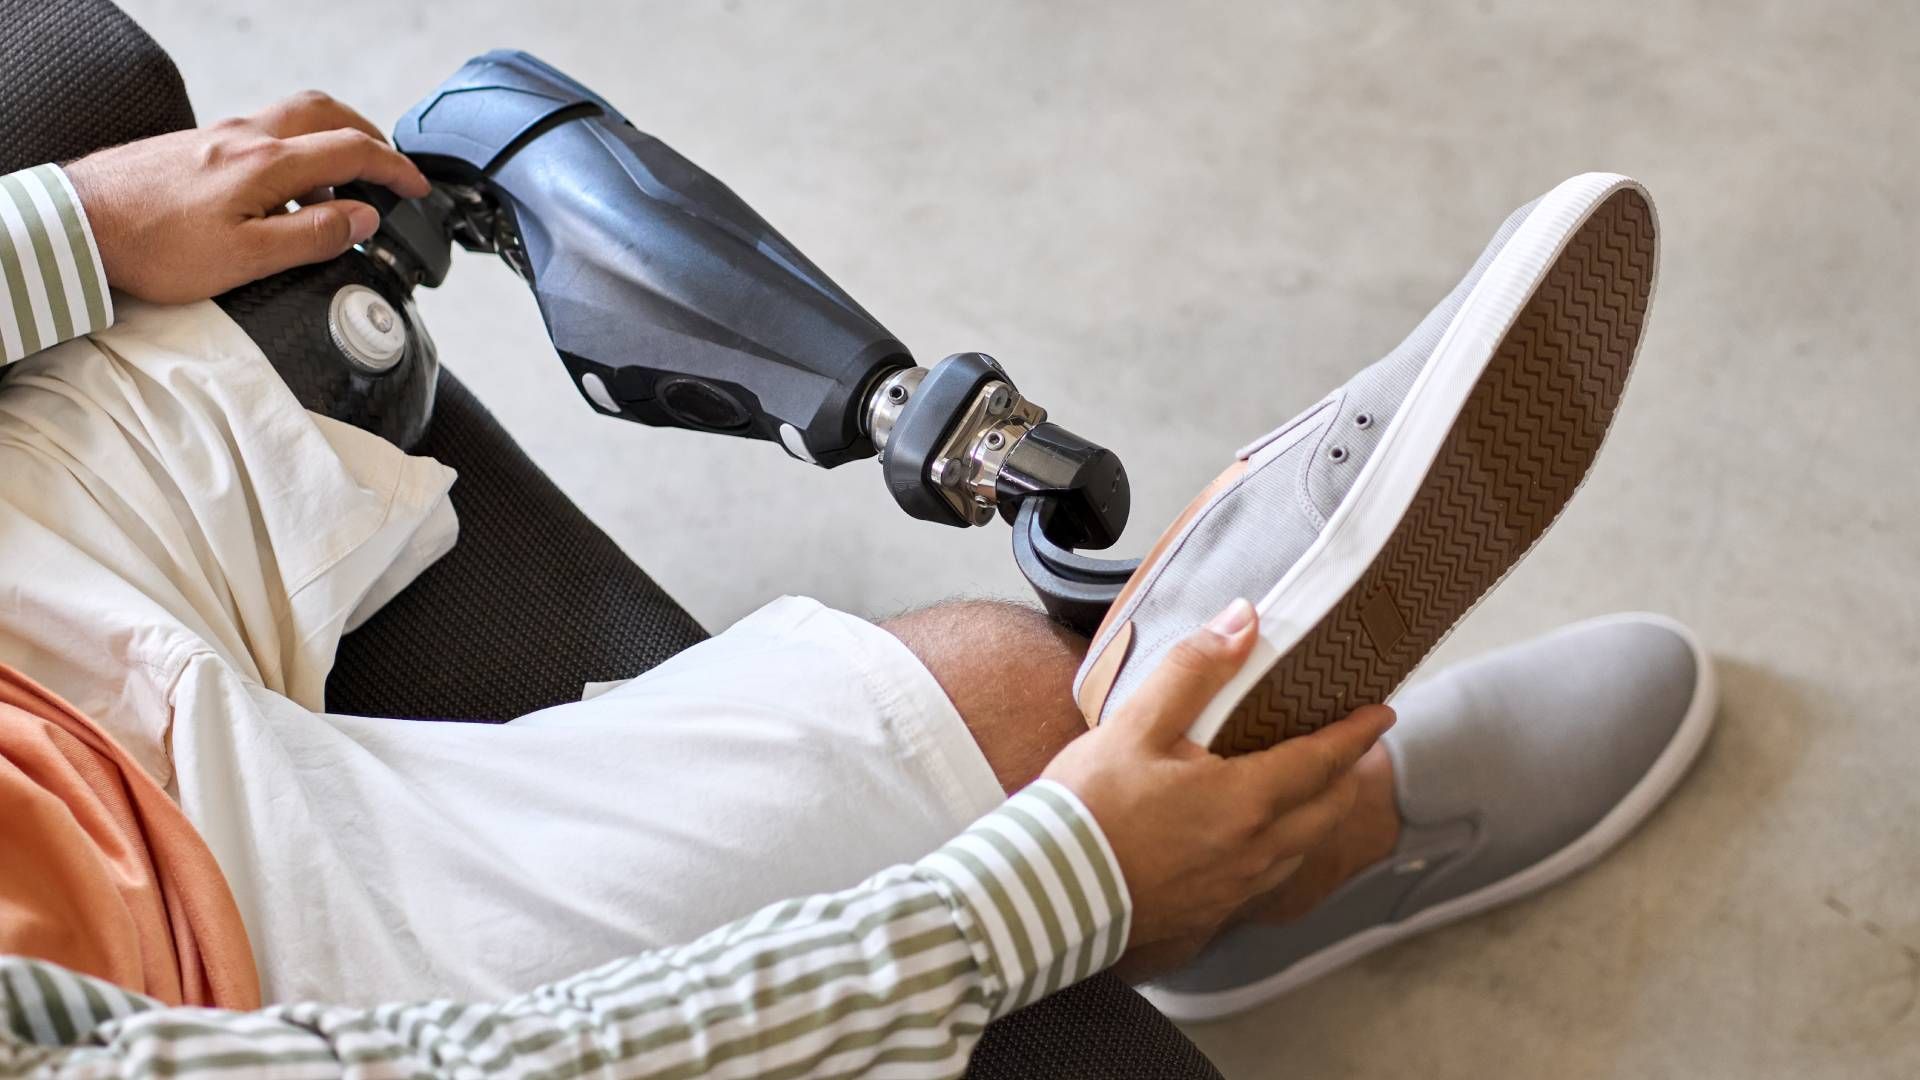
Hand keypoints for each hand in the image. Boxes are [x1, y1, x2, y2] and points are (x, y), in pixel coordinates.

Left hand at [63, 91, 430, 303]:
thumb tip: (361, 218)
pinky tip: (282, 195)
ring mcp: (218, 137)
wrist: (81, 225)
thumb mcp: (247, 257)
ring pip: (292, 120)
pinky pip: (262, 136)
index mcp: (267, 163)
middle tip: (386, 169)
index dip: (394, 168)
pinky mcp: (197, 146)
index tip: (417, 188)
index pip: (351, 151)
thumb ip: (312, 235)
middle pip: (325, 113)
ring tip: (334, 194)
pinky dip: (292, 155)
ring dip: (328, 144)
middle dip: (366, 135)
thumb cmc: (154, 245)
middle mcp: (245, 138)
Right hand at [1041, 599, 1394, 953]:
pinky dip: (1281, 850)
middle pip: (1326, 811)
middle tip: (1349, 747)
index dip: (1356, 734)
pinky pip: (1267, 878)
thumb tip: (1243, 621)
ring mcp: (1234, 888)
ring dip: (1317, 816)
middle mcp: (1253, 851)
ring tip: (1309, 789)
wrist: (1044, 891)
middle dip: (1345, 776)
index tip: (1383, 713)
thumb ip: (1194, 670)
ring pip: (1300, 850)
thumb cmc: (1087, 809)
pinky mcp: (1209, 913)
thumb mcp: (1135, 725)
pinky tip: (1256, 838)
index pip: (1322, 761)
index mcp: (1244, 801)